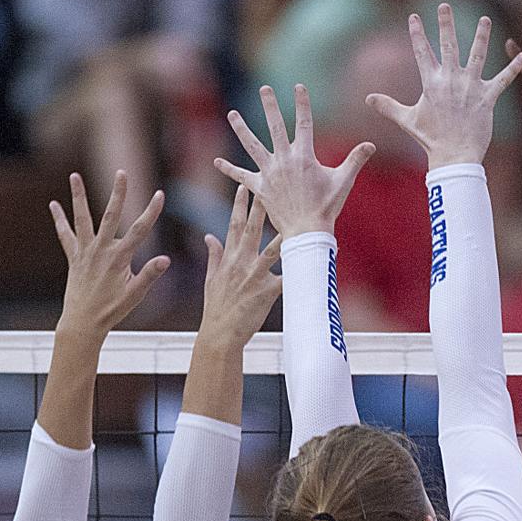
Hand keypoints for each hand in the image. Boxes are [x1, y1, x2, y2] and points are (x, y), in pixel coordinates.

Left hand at [49, 171, 169, 341]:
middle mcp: (100, 250)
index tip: (160, 194)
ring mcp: (85, 252)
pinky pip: (65, 235)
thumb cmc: (111, 310)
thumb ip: (150, 275)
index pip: (139, 230)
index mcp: (119, 258)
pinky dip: (59, 220)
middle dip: (118, 193)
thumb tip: (165, 259)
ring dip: (78, 196)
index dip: (151, 211)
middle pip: (110, 215)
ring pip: (82, 218)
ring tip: (74, 175)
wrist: (82, 323)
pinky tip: (53, 205)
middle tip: (121, 173)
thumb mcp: (135, 295)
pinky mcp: (73, 257)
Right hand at [198, 188, 282, 350]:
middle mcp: (241, 262)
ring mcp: (255, 276)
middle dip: (261, 206)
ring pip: (273, 248)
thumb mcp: (211, 279)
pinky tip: (312, 259)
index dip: (239, 205)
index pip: (234, 225)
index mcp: (229, 258)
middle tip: (271, 187)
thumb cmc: (217, 308)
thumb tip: (209, 236)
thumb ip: (214, 255)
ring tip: (295, 217)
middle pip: (253, 229)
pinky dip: (298, 269)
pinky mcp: (267, 291)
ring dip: (284, 232)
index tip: (245, 186)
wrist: (220, 333)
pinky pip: (287, 277)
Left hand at [216, 84, 374, 238]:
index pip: (304, 122)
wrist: (307, 231)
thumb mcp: (344, 181)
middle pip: (274, 126)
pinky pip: (242, 176)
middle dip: (269, 105)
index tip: (298, 86)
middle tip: (264, 88)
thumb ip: (355, 160)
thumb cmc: (327, 207)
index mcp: (304, 156)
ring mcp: (269, 173)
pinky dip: (229, 169)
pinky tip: (216, 161)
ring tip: (232, 114)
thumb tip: (371, 144)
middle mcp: (284, 160)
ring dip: (241, 128)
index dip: (302, 103)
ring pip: (252, 145)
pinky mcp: (260, 188)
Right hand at [367, 4, 521, 169]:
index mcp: (431, 83)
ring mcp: (470, 88)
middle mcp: (451, 80)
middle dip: (445, 24)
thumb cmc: (430, 139)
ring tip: (485, 19)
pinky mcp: (487, 98)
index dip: (417, 34)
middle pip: (448, 45)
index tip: (414, 17)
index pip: (422, 53)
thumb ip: (388, 106)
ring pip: (477, 55)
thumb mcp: (407, 120)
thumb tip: (368, 99)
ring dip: (481, 36)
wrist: (454, 156)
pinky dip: (514, 68)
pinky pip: (503, 80)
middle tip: (444, 4)